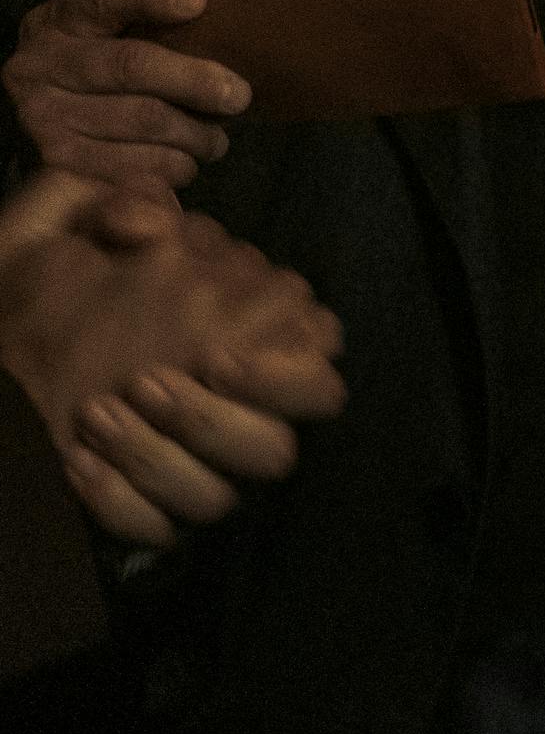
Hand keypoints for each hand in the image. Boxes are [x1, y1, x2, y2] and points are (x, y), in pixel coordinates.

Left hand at [0, 171, 344, 549]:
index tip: (219, 350)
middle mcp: (224, 413)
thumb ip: (118, 203)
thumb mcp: (63, 227)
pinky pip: (151, 530)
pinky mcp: (138, 510)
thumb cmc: (36, 286)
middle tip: (151, 381)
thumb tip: (151, 213)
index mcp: (239, 341)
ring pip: (215, 498)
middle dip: (221, 422)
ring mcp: (181, 467)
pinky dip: (116, 499)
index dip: (290, 369)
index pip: (318, 371)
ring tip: (96, 412)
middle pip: (277, 451)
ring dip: (159, 457)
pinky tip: (74, 459)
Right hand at [5, 0, 250, 194]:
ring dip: (194, 133)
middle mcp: (39, 64)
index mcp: (58, 21)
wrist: (45, 127)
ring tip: (216, 140)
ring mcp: (43, 115)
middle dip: (196, 81)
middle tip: (239, 97)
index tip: (198, 2)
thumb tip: (209, 12)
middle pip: (132, 65)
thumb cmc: (100, 70)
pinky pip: (132, 166)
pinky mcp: (57, 161)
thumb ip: (148, 18)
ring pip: (141, 119)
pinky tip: (186, 162)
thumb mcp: (109, 33)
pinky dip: (172, 166)